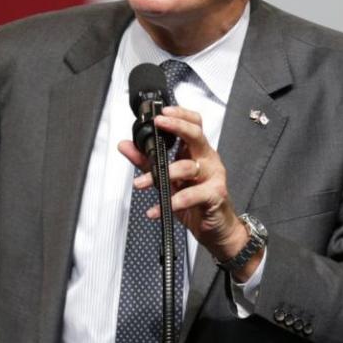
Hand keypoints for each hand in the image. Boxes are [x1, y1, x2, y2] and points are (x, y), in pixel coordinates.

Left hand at [118, 106, 255, 275]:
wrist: (216, 229)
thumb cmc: (195, 202)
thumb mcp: (167, 180)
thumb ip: (146, 162)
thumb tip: (125, 146)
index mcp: (196, 152)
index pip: (193, 124)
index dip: (180, 114)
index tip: (161, 113)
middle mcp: (207, 160)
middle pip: (196, 135)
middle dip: (177, 126)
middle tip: (159, 125)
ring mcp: (213, 176)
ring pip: (188, 167)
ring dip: (163, 174)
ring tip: (142, 183)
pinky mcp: (215, 195)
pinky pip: (192, 195)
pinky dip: (174, 202)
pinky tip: (158, 209)